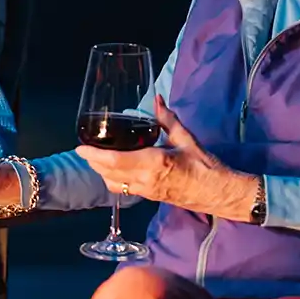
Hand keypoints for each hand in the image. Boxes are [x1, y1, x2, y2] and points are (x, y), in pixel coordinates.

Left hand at [75, 96, 258, 220]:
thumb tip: (157, 100)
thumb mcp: (186, 139)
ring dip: (102, 173)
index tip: (81, 149)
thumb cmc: (206, 166)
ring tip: (97, 159)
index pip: (115, 161)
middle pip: (109, 174)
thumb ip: (168, 120)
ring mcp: (147, 191)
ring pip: (114, 184)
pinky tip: (115, 170)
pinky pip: (124, 190)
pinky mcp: (150, 197)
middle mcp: (146, 180)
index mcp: (154, 163)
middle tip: (86, 151)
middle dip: (94, 163)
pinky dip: (114, 180)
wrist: (219, 193)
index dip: (94, 156)